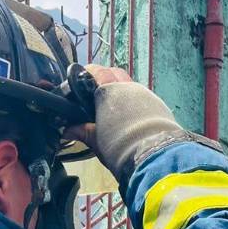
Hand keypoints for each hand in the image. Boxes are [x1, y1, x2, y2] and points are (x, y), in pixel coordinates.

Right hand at [63, 63, 183, 187]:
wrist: (153, 157)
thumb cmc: (120, 147)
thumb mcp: (97, 141)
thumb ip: (83, 132)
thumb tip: (67, 130)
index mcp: (109, 91)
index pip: (96, 71)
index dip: (88, 74)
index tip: (82, 80)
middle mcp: (129, 88)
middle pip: (115, 73)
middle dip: (106, 78)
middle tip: (98, 92)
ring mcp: (146, 95)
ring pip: (131, 85)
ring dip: (122, 90)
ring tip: (115, 106)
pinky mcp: (159, 106)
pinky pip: (144, 97)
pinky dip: (136, 101)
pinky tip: (132, 116)